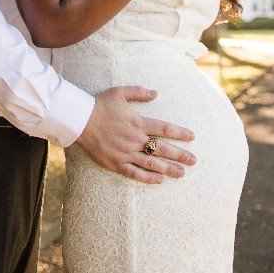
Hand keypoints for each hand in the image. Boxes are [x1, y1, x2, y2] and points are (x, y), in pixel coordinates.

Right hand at [77, 86, 196, 183]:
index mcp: (137, 122)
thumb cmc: (100, 104)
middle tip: (193, 161)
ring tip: (181, 173)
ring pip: (152, 164)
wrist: (80, 120)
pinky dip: (148, 178)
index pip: (164, 129)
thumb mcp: (119, 92)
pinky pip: (135, 173)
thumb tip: (156, 93)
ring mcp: (126, 153)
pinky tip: (159, 180)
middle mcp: (135, 139)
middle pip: (162, 149)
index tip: (192, 137)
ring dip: (169, 169)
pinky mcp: (116, 163)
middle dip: (180, 155)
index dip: (179, 133)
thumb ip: (139, 92)